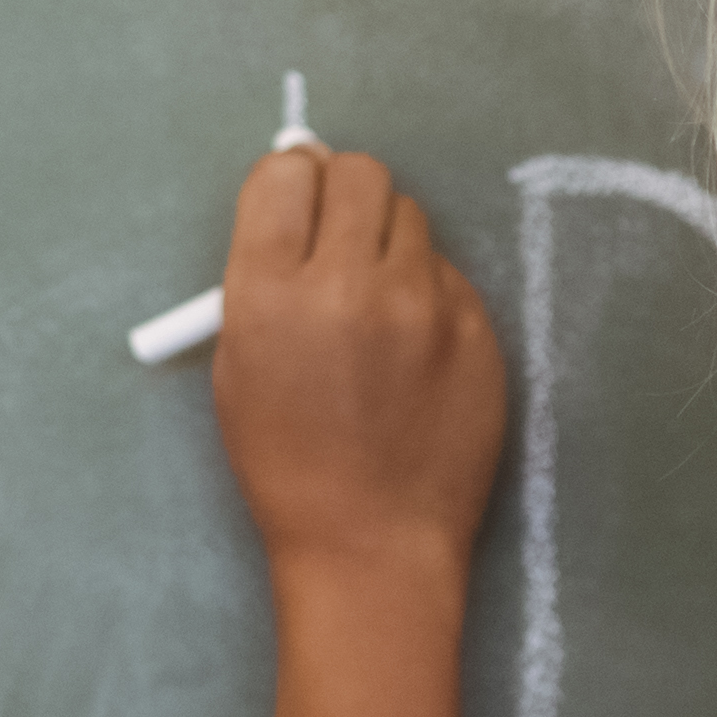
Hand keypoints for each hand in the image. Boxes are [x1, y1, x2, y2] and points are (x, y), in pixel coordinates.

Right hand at [207, 143, 502, 716]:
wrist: (372, 543)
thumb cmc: (289, 463)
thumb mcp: (240, 367)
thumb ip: (262, 277)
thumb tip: (294, 196)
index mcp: (271, 294)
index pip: (286, 173)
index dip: (290, 181)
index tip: (295, 200)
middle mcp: (349, 285)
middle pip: (357, 174)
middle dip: (342, 194)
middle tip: (338, 236)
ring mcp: (423, 306)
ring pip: (410, 217)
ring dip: (388, 242)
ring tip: (376, 304)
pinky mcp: (476, 329)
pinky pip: (448, 274)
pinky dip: (428, 293)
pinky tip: (413, 349)